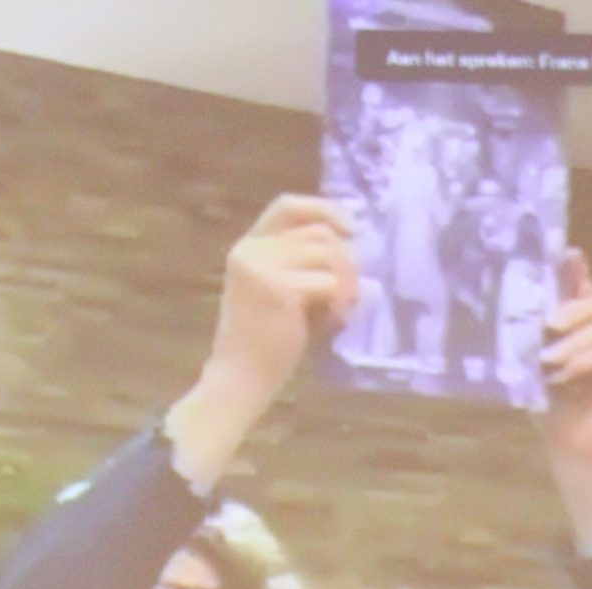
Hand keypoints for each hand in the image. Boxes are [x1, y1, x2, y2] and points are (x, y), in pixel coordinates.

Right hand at [198, 195, 357, 417]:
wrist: (240, 378)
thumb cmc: (264, 343)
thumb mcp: (280, 290)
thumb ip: (303, 262)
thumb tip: (351, 242)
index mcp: (249, 246)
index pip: (288, 206)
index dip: (324, 209)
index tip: (351, 228)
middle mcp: (252, 249)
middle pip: (318, 231)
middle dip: (346, 258)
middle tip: (352, 291)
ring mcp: (263, 267)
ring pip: (329, 251)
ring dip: (347, 279)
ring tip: (342, 308)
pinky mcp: (280, 289)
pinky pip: (330, 281)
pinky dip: (342, 300)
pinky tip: (335, 320)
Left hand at [540, 250, 591, 554]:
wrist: (579, 460)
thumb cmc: (558, 419)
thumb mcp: (542, 367)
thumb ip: (543, 334)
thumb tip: (529, 301)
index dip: (580, 274)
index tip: (567, 255)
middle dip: (575, 307)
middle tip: (548, 323)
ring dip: (575, 338)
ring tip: (550, 357)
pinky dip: (585, 358)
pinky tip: (565, 373)